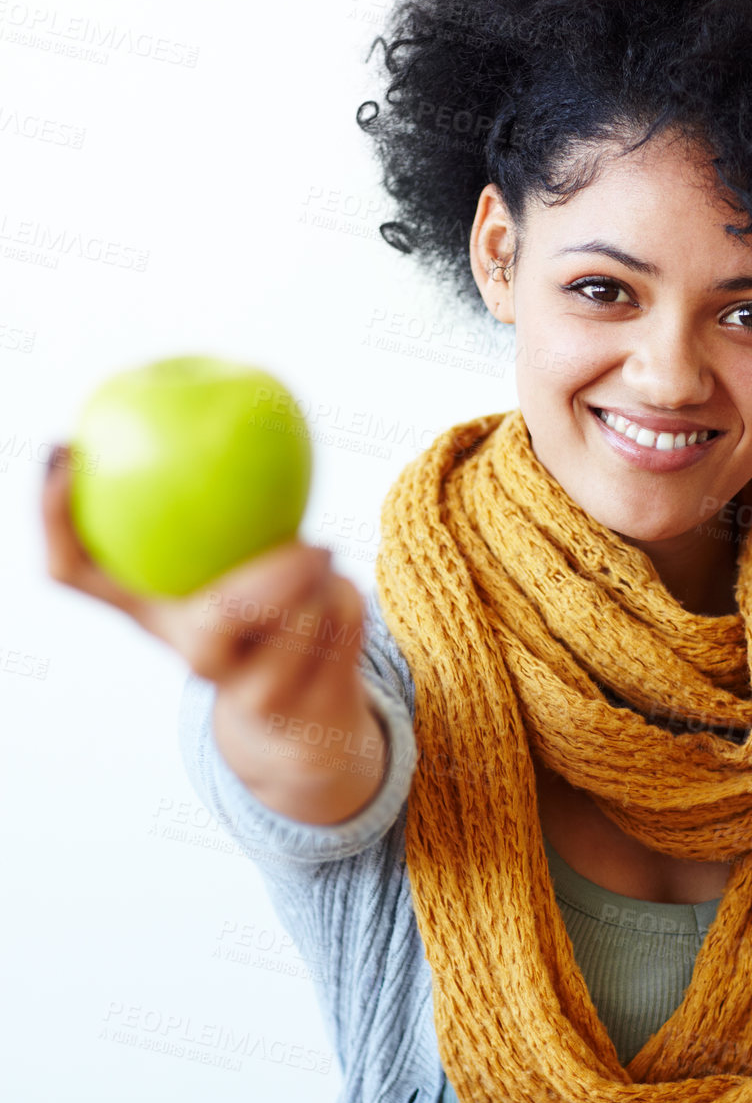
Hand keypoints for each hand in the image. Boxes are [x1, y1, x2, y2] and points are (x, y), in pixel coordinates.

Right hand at [41, 440, 364, 706]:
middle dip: (271, 583)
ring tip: (321, 560)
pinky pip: (338, 631)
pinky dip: (348, 602)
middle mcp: (188, 652)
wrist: (299, 716)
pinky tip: (339, 593)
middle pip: (217, 623)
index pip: (73, 569)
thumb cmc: (258, 604)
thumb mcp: (227, 551)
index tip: (64, 454)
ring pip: (300, 626)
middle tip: (316, 544)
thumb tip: (218, 386)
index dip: (52, 517)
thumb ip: (213, 491)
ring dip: (323, 584)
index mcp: (150, 608)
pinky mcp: (299, 712)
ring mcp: (244, 692)